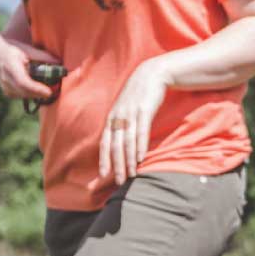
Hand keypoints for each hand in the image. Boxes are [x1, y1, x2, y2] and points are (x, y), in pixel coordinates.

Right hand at [0, 32, 61, 101]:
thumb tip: (59, 63)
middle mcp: (5, 78)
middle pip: (25, 92)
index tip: (48, 92)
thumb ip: (42, 56)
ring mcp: (5, 87)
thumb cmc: (15, 50)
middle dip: (40, 93)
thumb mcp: (27, 49)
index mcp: (10, 66)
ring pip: (25, 95)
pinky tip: (38, 87)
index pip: (23, 82)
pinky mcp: (8, 93)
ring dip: (37, 93)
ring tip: (47, 87)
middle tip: (54, 91)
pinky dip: (32, 93)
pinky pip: (23, 96)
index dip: (36, 89)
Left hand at [99, 56, 170, 184]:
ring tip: (131, 174)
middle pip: (115, 146)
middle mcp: (118, 117)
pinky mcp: (144, 110)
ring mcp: (131, 114)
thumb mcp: (125, 109)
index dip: (103, 159)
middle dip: (116, 165)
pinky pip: (141, 132)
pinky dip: (140, 146)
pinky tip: (141, 158)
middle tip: (119, 181)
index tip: (103, 175)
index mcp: (112, 118)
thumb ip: (121, 125)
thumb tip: (118, 144)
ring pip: (127, 142)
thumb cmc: (138, 95)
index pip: (104, 142)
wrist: (151, 74)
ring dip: (129, 160)